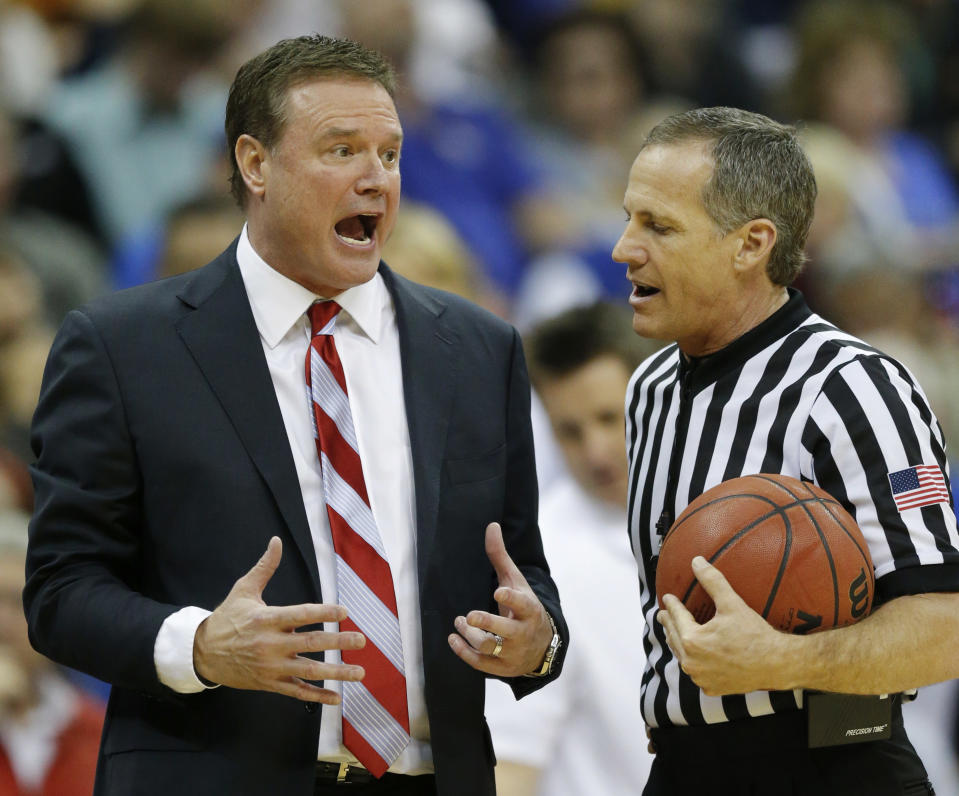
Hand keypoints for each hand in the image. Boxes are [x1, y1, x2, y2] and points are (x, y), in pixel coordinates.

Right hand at [193, 537, 365, 702]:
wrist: (202, 653)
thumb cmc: (227, 618)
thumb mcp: (244, 590)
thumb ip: (265, 567)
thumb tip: (276, 541)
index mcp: (267, 619)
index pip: (300, 615)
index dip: (323, 613)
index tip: (344, 612)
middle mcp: (271, 644)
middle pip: (310, 644)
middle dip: (338, 642)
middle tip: (361, 640)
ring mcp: (271, 666)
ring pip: (308, 671)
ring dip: (336, 673)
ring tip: (359, 672)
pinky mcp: (270, 683)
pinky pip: (297, 691)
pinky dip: (317, 696)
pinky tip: (336, 697)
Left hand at [447, 522, 552, 675]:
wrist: (541, 646)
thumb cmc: (523, 607)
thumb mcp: (515, 582)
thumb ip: (501, 556)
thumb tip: (491, 525)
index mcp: (529, 610)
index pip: (522, 605)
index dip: (510, 600)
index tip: (498, 592)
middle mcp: (522, 633)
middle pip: (504, 632)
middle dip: (486, 624)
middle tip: (469, 616)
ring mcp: (512, 653)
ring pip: (489, 648)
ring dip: (470, 636)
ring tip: (460, 621)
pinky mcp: (502, 668)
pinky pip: (481, 664)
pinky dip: (464, 652)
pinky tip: (453, 638)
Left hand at [656, 556, 794, 695]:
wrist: (777, 665)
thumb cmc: (754, 634)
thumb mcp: (731, 603)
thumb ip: (712, 580)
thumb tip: (696, 561)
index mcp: (692, 640)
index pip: (676, 617)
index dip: (671, 605)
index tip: (667, 598)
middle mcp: (691, 662)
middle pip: (674, 638)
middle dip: (669, 624)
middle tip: (664, 615)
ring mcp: (700, 678)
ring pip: (682, 657)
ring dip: (678, 643)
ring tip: (676, 633)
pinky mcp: (711, 688)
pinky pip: (696, 673)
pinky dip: (693, 662)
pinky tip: (694, 656)